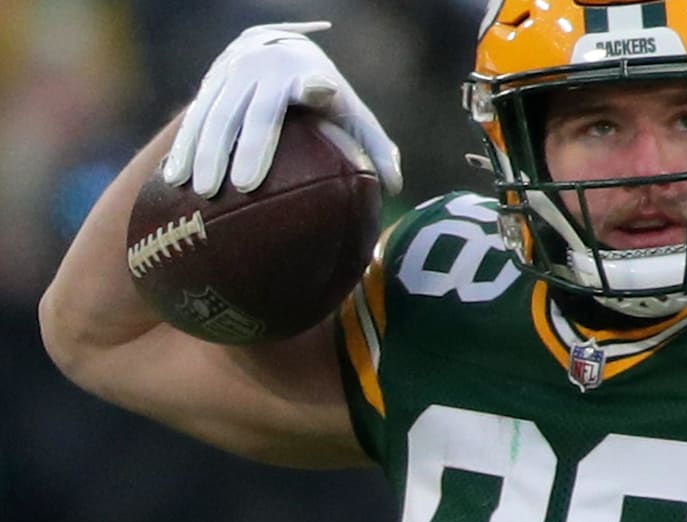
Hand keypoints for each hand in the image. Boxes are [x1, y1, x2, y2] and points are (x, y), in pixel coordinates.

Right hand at [162, 21, 401, 197]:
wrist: (276, 48)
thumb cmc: (325, 98)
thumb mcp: (352, 114)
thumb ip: (375, 147)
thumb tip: (397, 186)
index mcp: (306, 77)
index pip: (312, 84)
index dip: (314, 87)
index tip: (319, 91)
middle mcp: (266, 74)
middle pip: (255, 112)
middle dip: (246, 146)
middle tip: (241, 187)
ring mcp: (233, 79)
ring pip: (215, 116)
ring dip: (204, 153)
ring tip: (200, 192)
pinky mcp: (208, 87)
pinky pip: (193, 119)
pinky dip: (183, 149)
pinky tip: (173, 180)